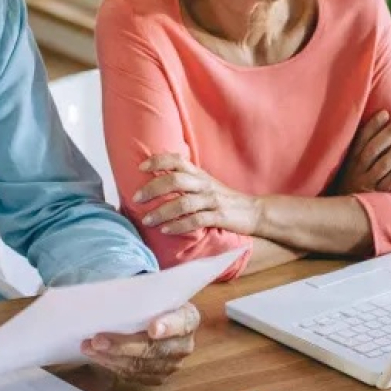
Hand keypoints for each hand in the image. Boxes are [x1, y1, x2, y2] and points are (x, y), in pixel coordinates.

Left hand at [80, 303, 199, 385]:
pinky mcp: (156, 377)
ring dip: (111, 357)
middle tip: (97, 340)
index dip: (167, 326)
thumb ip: (143, 297)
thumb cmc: (152, 301)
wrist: (156, 317)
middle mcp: (184, 345)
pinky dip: (112, 365)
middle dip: (123, 346)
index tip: (152, 328)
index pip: (180, 323)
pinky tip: (97, 355)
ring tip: (89, 347)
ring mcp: (171, 364)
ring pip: (139, 365)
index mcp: (189, 318)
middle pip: (153, 350)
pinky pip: (132, 375)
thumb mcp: (153, 293)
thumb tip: (114, 299)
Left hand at [134, 154, 260, 235]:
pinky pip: (196, 221)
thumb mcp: (205, 184)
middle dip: (152, 189)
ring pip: (183, 203)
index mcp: (199, 174)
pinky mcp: (219, 216)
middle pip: (175, 180)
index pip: (177, 160)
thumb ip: (185, 180)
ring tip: (147, 220)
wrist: (253, 211)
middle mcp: (204, 184)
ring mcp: (212, 200)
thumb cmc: (223, 198)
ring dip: (162, 212)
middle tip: (137, 199)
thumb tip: (156, 180)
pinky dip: (179, 226)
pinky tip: (166, 230)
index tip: (141, 168)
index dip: (158, 161)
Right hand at [332, 111, 390, 195]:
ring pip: (384, 164)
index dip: (372, 126)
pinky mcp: (376, 196)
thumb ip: (357, 154)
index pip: (360, 140)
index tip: (385, 113)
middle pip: (373, 149)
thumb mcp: (346, 171)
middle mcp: (356, 171)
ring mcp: (366, 184)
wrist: (341, 217)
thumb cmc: (349, 189)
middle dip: (390, 132)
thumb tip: (376, 132)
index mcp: (348, 162)